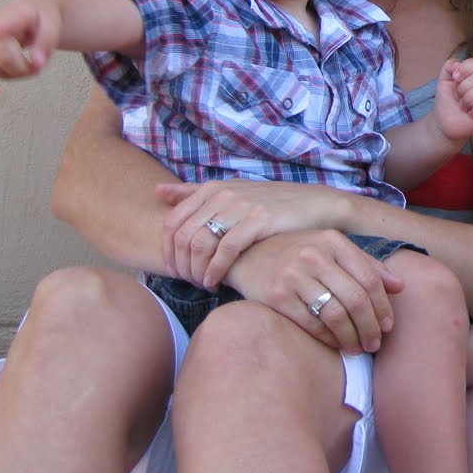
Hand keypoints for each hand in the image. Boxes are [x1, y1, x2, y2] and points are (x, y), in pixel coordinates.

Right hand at [0, 0, 61, 96]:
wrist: (31, 9)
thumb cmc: (42, 18)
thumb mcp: (52, 25)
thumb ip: (46, 42)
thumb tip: (38, 63)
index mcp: (10, 16)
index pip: (5, 32)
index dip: (4, 37)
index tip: (1, 36)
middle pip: (2, 59)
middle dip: (22, 69)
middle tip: (39, 66)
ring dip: (13, 75)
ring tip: (30, 69)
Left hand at [157, 178, 347, 287]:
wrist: (315, 204)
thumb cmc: (270, 204)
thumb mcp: (230, 192)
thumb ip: (193, 193)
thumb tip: (158, 192)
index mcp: (212, 189)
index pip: (172, 222)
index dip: (168, 251)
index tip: (176, 270)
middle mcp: (222, 194)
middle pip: (183, 236)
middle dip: (181, 265)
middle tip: (189, 282)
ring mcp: (240, 206)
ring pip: (201, 243)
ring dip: (197, 270)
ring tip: (204, 284)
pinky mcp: (258, 220)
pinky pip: (225, 250)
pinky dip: (215, 270)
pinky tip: (217, 282)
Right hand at [224, 230, 403, 352]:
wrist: (248, 255)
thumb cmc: (298, 253)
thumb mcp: (332, 250)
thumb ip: (367, 265)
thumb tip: (400, 286)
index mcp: (333, 241)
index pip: (370, 278)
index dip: (383, 306)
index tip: (388, 326)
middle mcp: (314, 255)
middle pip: (356, 298)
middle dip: (370, 327)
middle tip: (374, 344)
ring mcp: (293, 275)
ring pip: (335, 314)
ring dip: (351, 337)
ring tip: (357, 348)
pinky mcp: (277, 296)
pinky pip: (311, 324)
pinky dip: (328, 339)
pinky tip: (335, 345)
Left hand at [432, 57, 472, 143]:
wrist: (443, 122)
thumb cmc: (447, 102)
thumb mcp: (443, 81)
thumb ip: (448, 66)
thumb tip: (457, 64)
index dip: (464, 69)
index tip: (455, 79)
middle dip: (463, 89)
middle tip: (458, 98)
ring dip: (467, 100)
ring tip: (463, 107)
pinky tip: (471, 114)